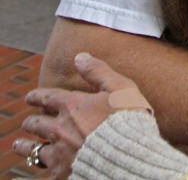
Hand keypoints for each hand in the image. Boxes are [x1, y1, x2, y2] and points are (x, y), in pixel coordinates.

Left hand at [13, 52, 152, 178]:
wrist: (129, 154)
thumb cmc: (130, 119)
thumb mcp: (121, 88)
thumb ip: (99, 72)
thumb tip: (80, 57)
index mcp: (73, 106)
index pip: (46, 98)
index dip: (36, 96)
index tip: (30, 97)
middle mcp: (60, 129)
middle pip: (35, 124)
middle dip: (31, 122)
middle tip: (29, 123)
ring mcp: (59, 153)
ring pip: (32, 149)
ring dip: (25, 146)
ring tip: (20, 145)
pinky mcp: (61, 174)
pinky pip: (41, 172)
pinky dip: (35, 171)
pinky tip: (33, 172)